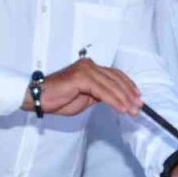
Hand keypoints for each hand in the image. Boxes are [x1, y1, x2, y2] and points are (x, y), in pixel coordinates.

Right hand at [23, 59, 140, 116]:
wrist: (38, 97)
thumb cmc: (58, 98)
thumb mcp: (85, 97)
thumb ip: (100, 94)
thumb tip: (115, 99)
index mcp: (91, 68)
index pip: (115, 75)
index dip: (128, 86)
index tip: (138, 98)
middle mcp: (90, 66)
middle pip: (116, 79)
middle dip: (130, 94)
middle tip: (139, 106)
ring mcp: (86, 70)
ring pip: (112, 85)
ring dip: (124, 99)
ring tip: (132, 110)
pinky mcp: (81, 77)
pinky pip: (103, 91)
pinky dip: (114, 101)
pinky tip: (121, 109)